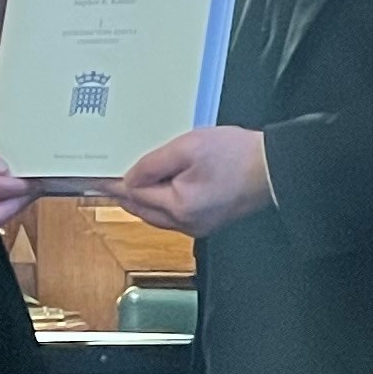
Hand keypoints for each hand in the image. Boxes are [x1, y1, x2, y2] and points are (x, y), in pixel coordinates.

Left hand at [112, 124, 271, 238]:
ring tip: (136, 176)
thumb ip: (153, 164)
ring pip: (158, 214)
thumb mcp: (188, 147)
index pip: (135, 196)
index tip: (98, 178)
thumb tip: (128, 179)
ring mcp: (199, 226)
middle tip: (111, 176)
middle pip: (144, 210)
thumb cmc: (237, 155)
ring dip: (146, 197)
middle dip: (128, 193)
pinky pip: (175, 214)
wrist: (274, 168)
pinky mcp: (209, 222)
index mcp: (179, 207)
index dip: (115, 184)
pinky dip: (164, 200)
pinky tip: (163, 183)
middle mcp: (187, 223)